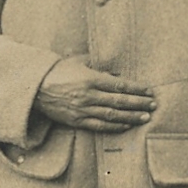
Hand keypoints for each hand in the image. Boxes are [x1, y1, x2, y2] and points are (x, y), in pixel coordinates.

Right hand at [35, 58, 155, 131]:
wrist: (34, 87)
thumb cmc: (57, 70)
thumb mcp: (78, 61)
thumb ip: (98, 64)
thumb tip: (116, 71)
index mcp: (90, 78)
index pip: (119, 85)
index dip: (137, 89)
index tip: (149, 91)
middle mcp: (88, 95)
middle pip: (119, 101)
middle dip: (139, 103)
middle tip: (153, 105)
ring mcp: (82, 110)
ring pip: (112, 115)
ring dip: (131, 117)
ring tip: (145, 118)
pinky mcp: (76, 120)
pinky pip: (99, 126)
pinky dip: (114, 126)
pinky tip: (125, 125)